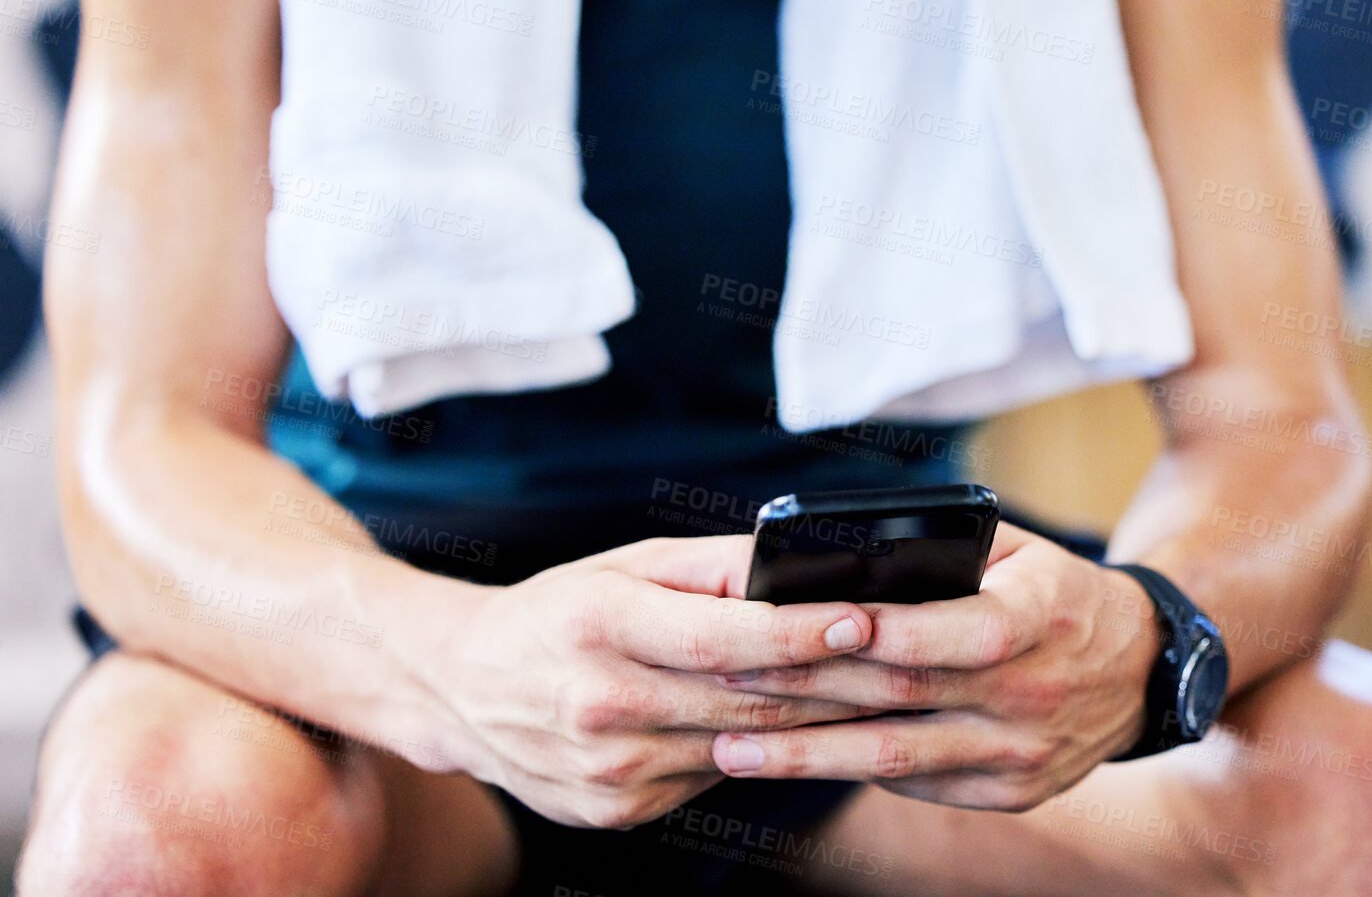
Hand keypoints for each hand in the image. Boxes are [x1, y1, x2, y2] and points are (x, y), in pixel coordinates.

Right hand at [425, 535, 880, 829]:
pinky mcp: (616, 812)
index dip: (796, 632)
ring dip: (817, 725)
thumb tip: (799, 559)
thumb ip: (713, 565)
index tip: (862, 617)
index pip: (718, 637)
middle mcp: (600, 705)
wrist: (462, 689)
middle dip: (836, 681)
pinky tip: (810, 733)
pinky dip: (763, 753)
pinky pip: (712, 777)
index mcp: (600, 627)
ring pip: (740, 746)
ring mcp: (608, 771)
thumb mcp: (625, 565)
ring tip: (883, 695)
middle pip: (743, 699)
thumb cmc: (560, 609)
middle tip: (909, 660)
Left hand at [707, 523, 1159, 810]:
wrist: (1142, 670)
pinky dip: (853, 771)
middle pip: (904, 695)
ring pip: (897, 758)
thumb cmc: (1059, 592)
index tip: (801, 623)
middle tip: (723, 681)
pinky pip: (919, 784)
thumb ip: (949, 550)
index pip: (957, 631)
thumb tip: (849, 553)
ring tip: (731, 749)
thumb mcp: (1023, 552)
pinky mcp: (1011, 793)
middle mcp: (1033, 694)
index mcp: (1040, 618)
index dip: (882, 630)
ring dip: (807, 754)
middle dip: (806, 689)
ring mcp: (1022, 754)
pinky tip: (792, 760)